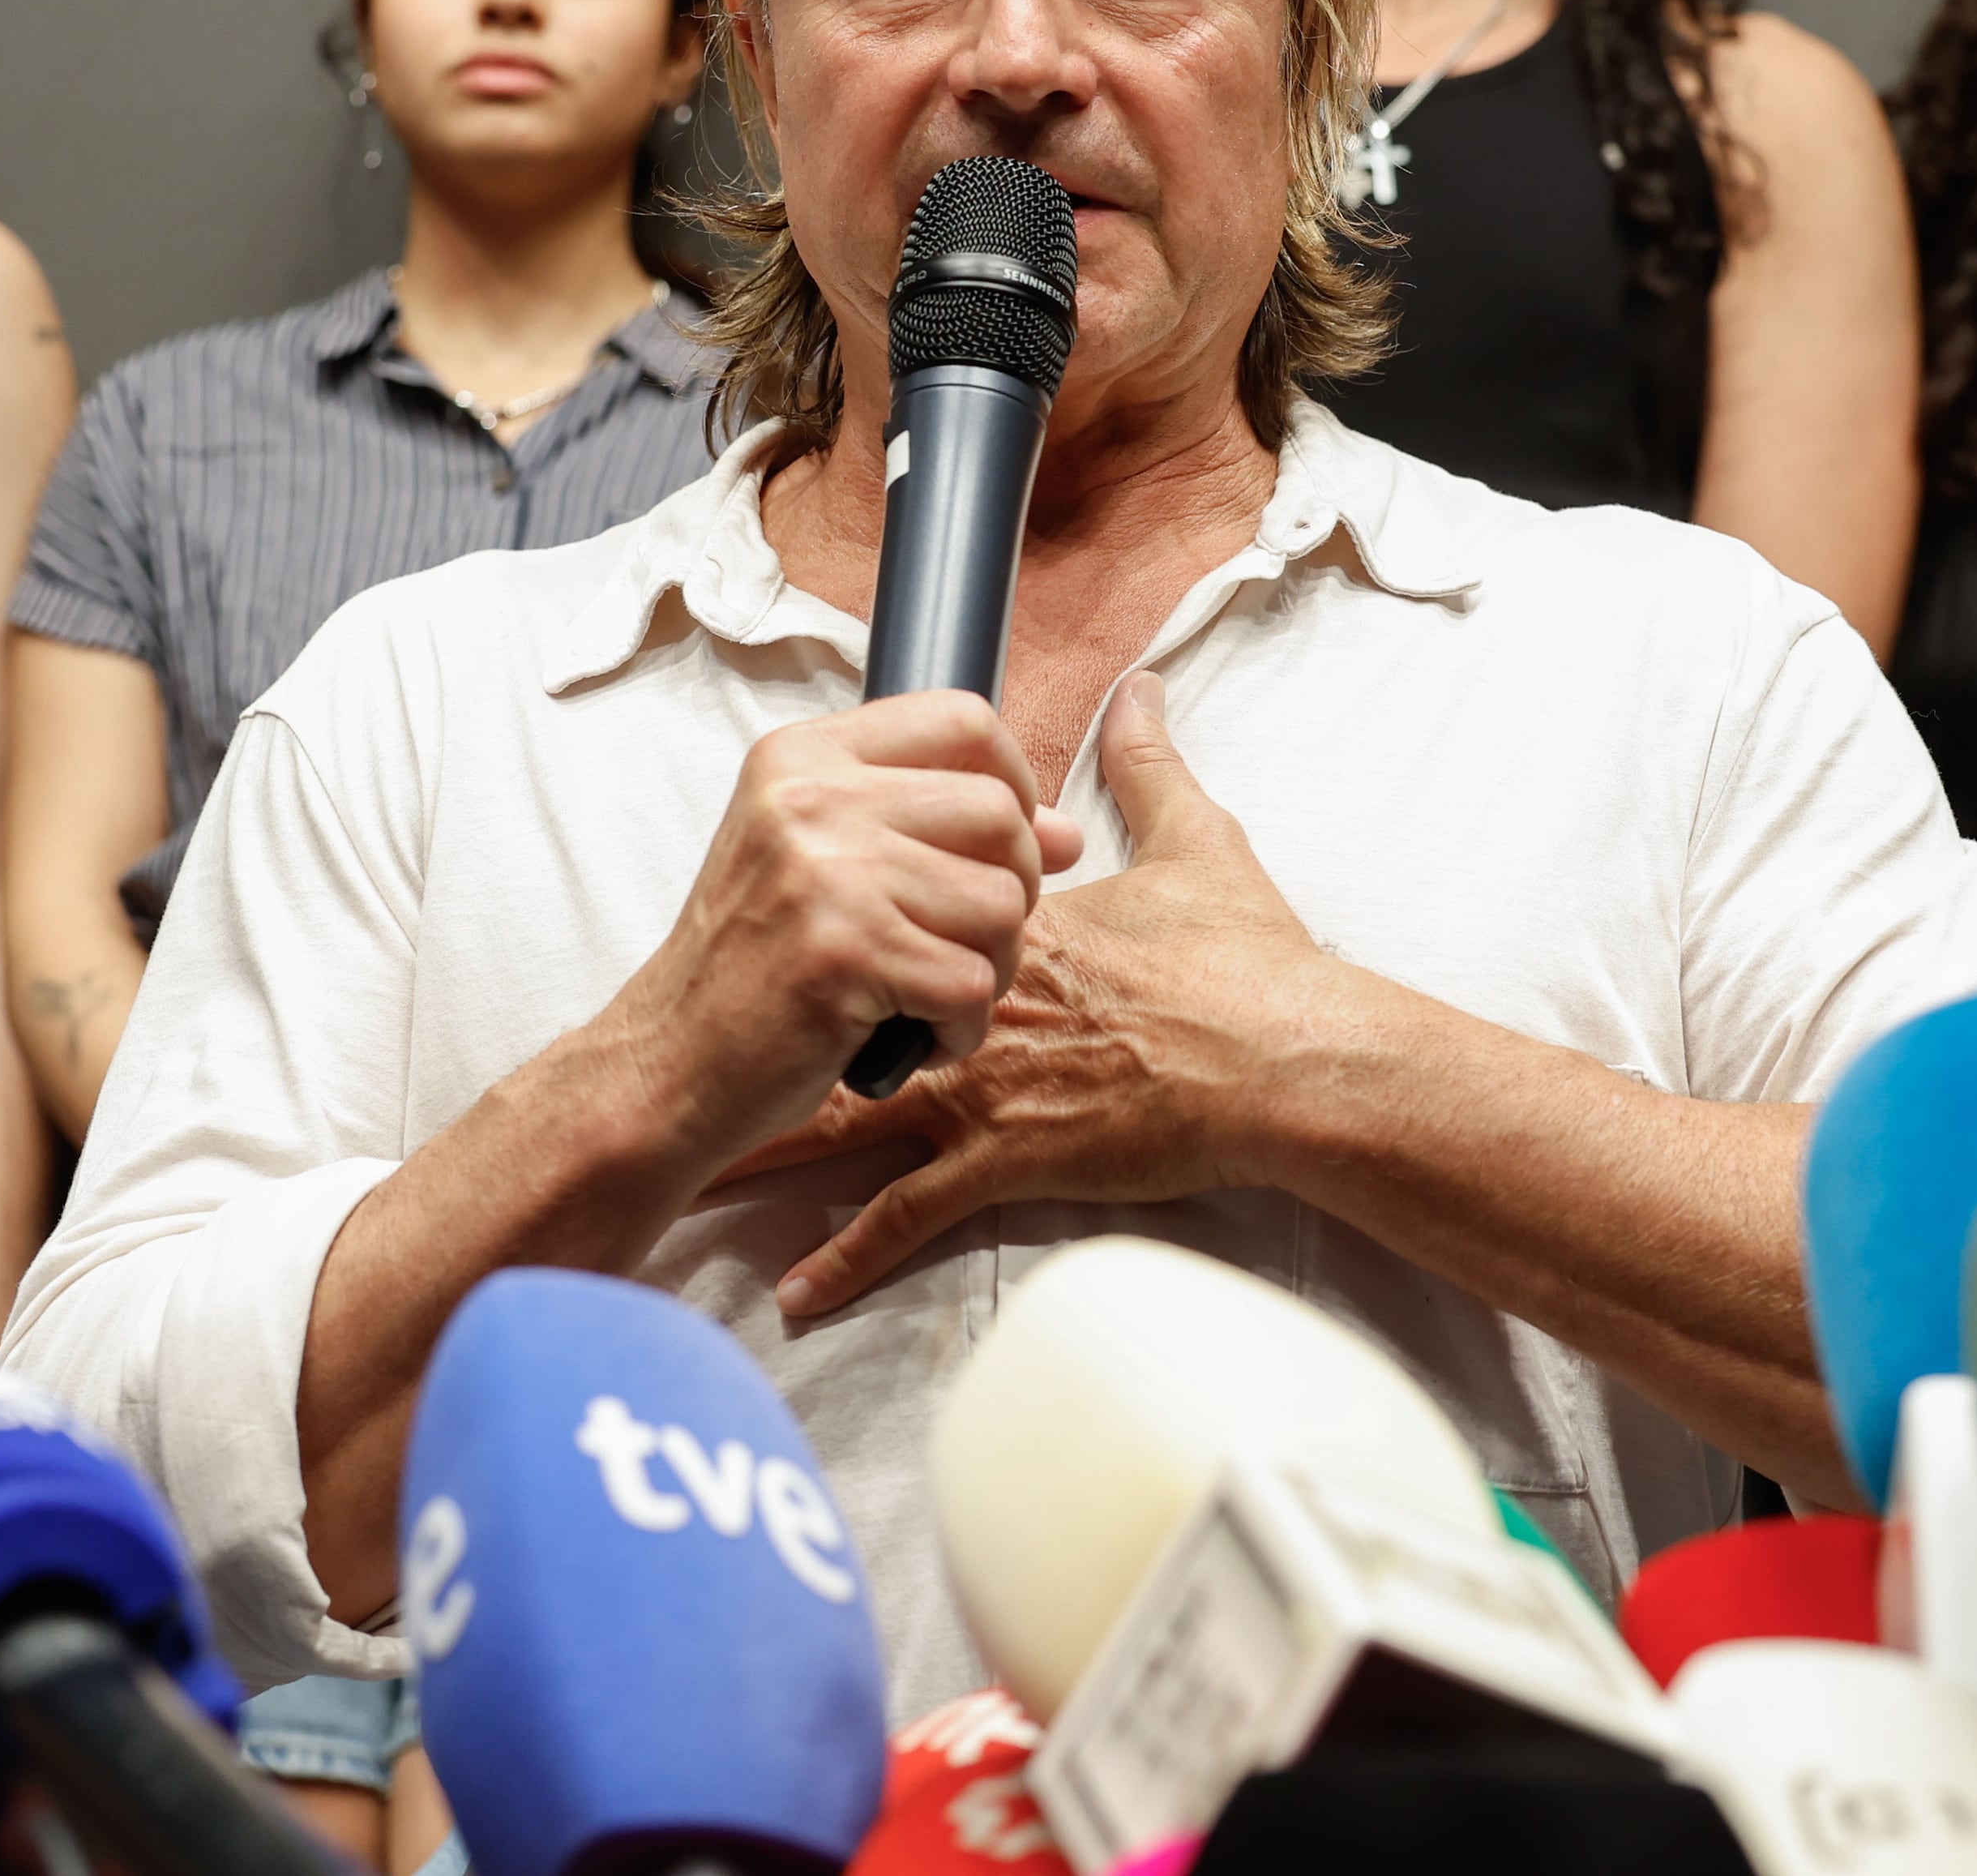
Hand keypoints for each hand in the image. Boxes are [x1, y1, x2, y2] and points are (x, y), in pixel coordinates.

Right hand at [593, 691, 1084, 1178]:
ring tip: (927, 995)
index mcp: (804, 756)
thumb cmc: (758, 966)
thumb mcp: (827, 864)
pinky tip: (911, 1037)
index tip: (995, 847)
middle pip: (1000, 814)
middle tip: (957, 943)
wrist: (670, 1063)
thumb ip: (940, 829)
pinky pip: (972, 984)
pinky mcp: (842, 953)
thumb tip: (1067, 833)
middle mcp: (810, 797)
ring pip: (1002, 903)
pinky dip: (958, 1029)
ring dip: (987, 969)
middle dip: (1011, 892)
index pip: (964, 719)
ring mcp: (824, 871)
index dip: (1013, 783)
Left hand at [745, 673, 1365, 1315]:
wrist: (1284, 1058)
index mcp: (1009, 926)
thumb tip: (1143, 687)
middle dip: (769, 1029)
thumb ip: (1151, 763)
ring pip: (850, 1118)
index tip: (783, 925)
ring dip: (775, 1146)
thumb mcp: (1197, 842)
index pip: (900, 908)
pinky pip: (907, 1216)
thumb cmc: (1249, 962)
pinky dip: (848, 1255)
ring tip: (703, 1165)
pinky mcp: (1007, 1160)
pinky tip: (796, 1289)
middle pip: (846, 1008)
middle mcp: (974, 1002)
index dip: (843, 919)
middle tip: (691, 1049)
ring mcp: (983, 1084)